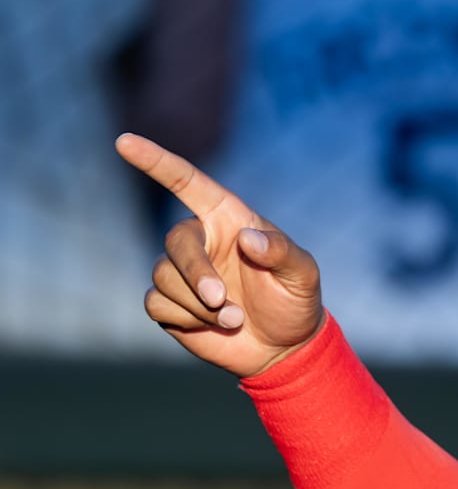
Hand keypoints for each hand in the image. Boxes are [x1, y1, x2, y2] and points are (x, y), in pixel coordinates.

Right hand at [115, 133, 323, 376]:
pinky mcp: (170, 303)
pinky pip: (157, 303)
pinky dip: (186, 319)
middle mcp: (201, 240)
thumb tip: (247, 239)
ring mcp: (182, 272)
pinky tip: (214, 326)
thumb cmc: (295, 301)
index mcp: (228, 219)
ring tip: (235, 319)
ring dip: (198, 304)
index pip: (188, 182)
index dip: (156, 161)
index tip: (124, 141)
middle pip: (175, 242)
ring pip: (164, 277)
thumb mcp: (303, 274)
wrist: (284, 347)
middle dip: (195, 272)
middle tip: (221, 300)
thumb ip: (281, 252)